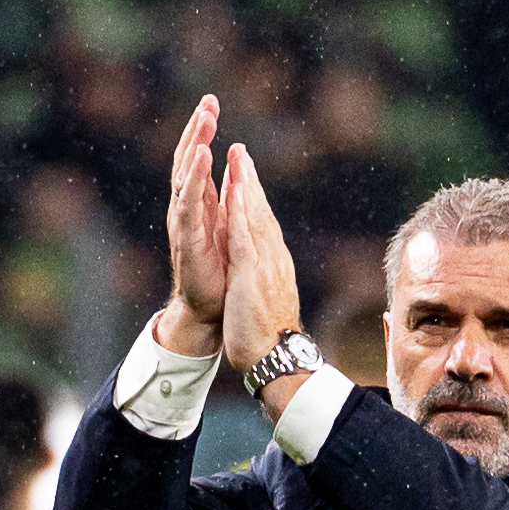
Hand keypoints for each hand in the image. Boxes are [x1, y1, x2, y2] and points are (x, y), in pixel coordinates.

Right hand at [156, 95, 226, 358]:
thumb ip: (227, 198)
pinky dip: (194, 177)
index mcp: (198, 204)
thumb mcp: (224, 226)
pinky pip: (188, 202)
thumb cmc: (217, 272)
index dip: (202, 132)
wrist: (208, 311)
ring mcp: (184, 223)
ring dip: (194, 145)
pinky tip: (202, 155)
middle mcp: (186, 209)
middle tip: (208, 102)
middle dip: (196, 130)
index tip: (210, 103)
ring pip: (186, 175)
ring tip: (205, 120)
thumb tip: (237, 168)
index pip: (197, 159)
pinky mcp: (187, 238)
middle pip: (188, 160)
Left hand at [219, 143, 303, 380]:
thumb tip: (257, 276)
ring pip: (254, 216)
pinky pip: (244, 234)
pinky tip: (234, 190)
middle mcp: (273, 258)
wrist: (274, 357)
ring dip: (245, 184)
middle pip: (260, 213)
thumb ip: (260, 282)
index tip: (245, 177)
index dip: (254, 199)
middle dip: (250, 181)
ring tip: (238, 157)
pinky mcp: (252, 272)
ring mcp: (264, 263)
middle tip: (241, 152)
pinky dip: (240, 210)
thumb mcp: (263, 301)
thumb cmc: (267, 338)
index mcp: (273, 265)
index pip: (263, 225)